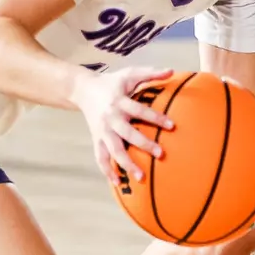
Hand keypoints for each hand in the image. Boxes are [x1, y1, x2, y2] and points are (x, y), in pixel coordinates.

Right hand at [72, 67, 174, 182]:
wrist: (83, 90)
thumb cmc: (112, 82)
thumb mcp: (130, 73)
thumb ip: (151, 73)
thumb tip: (172, 70)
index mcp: (119, 102)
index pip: (139, 110)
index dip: (155, 118)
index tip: (172, 126)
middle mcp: (110, 119)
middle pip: (127, 134)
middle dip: (144, 144)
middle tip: (160, 154)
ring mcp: (102, 132)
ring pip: (114, 151)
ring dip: (126, 164)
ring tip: (141, 177)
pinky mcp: (97, 139)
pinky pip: (100, 158)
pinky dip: (107, 171)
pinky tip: (117, 183)